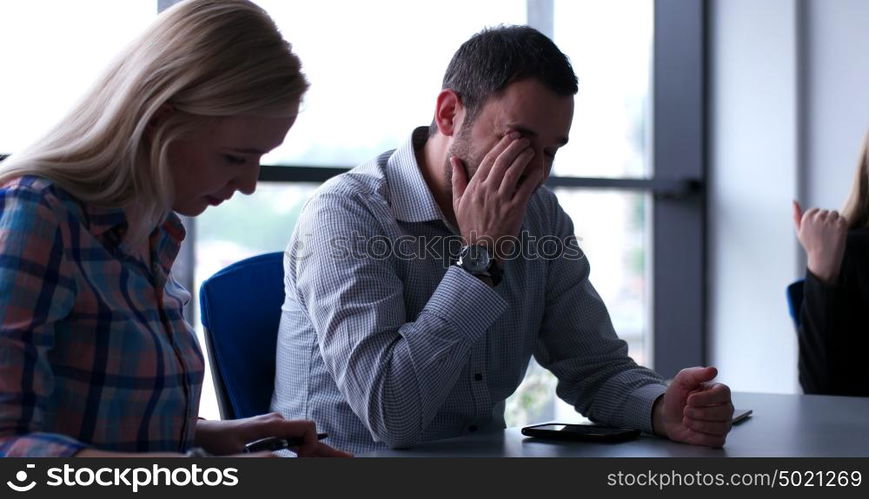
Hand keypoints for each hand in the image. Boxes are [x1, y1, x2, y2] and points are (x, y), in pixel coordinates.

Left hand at [194, 413, 351, 456]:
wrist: (204, 432)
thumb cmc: (218, 442)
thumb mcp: (238, 454)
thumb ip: (263, 457)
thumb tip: (289, 458)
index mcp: (273, 425)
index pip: (307, 427)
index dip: (313, 443)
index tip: (304, 458)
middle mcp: (278, 423)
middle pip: (311, 435)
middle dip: (330, 449)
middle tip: (350, 459)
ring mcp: (276, 427)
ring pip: (305, 440)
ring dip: (321, 452)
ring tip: (342, 459)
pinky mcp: (272, 433)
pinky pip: (295, 442)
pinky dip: (308, 451)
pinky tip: (314, 458)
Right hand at [451, 131, 540, 251]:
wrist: (480, 250)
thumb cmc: (470, 225)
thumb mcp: (458, 202)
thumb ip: (457, 178)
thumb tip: (454, 158)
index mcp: (474, 187)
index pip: (489, 160)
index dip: (501, 145)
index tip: (511, 137)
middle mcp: (486, 191)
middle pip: (502, 161)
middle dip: (514, 147)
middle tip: (524, 139)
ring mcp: (500, 200)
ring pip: (514, 171)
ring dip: (523, 158)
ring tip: (530, 151)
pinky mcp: (514, 210)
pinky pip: (525, 188)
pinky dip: (533, 177)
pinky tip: (538, 170)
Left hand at [652, 366, 732, 447]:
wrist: (668, 414)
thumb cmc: (678, 396)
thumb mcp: (683, 380)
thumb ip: (697, 374)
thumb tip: (713, 370)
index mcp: (720, 391)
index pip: (723, 393)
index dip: (706, 397)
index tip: (689, 399)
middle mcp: (725, 407)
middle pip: (723, 412)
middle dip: (699, 412)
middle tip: (686, 410)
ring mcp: (724, 423)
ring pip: (720, 427)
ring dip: (698, 424)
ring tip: (687, 418)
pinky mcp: (718, 438)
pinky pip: (715, 440)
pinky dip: (700, 436)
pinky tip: (693, 429)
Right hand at [793, 201, 847, 283]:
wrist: (823, 258)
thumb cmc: (811, 245)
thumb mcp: (799, 230)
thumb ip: (796, 215)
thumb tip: (794, 201)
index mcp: (807, 217)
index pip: (815, 211)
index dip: (817, 221)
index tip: (816, 230)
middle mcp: (817, 217)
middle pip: (825, 212)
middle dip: (825, 220)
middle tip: (823, 233)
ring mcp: (829, 221)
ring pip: (834, 214)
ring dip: (834, 222)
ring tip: (830, 234)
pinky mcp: (840, 224)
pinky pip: (842, 219)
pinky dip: (841, 226)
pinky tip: (836, 234)